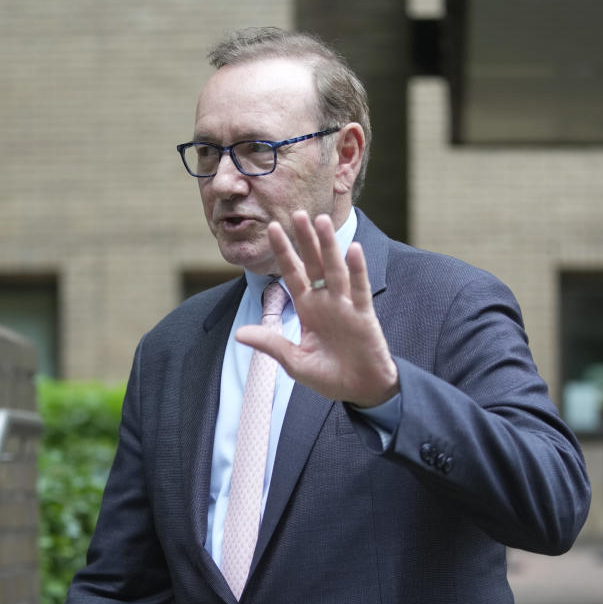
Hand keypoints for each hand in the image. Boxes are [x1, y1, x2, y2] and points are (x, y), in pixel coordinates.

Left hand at [235, 211, 398, 406]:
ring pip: (335, 270)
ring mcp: (345, 306)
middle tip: (297, 212)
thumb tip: (239, 334)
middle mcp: (326, 302)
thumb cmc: (329, 375)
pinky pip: (359, 289)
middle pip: (313, 264)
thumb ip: (271, 344)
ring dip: (328, 246)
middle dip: (305, 240)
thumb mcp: (294, 361)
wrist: (360, 391)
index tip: (273, 228)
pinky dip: (358, 270)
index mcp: (308, 309)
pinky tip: (353, 249)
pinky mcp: (363, 316)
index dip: (284, 252)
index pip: (293, 274)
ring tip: (321, 221)